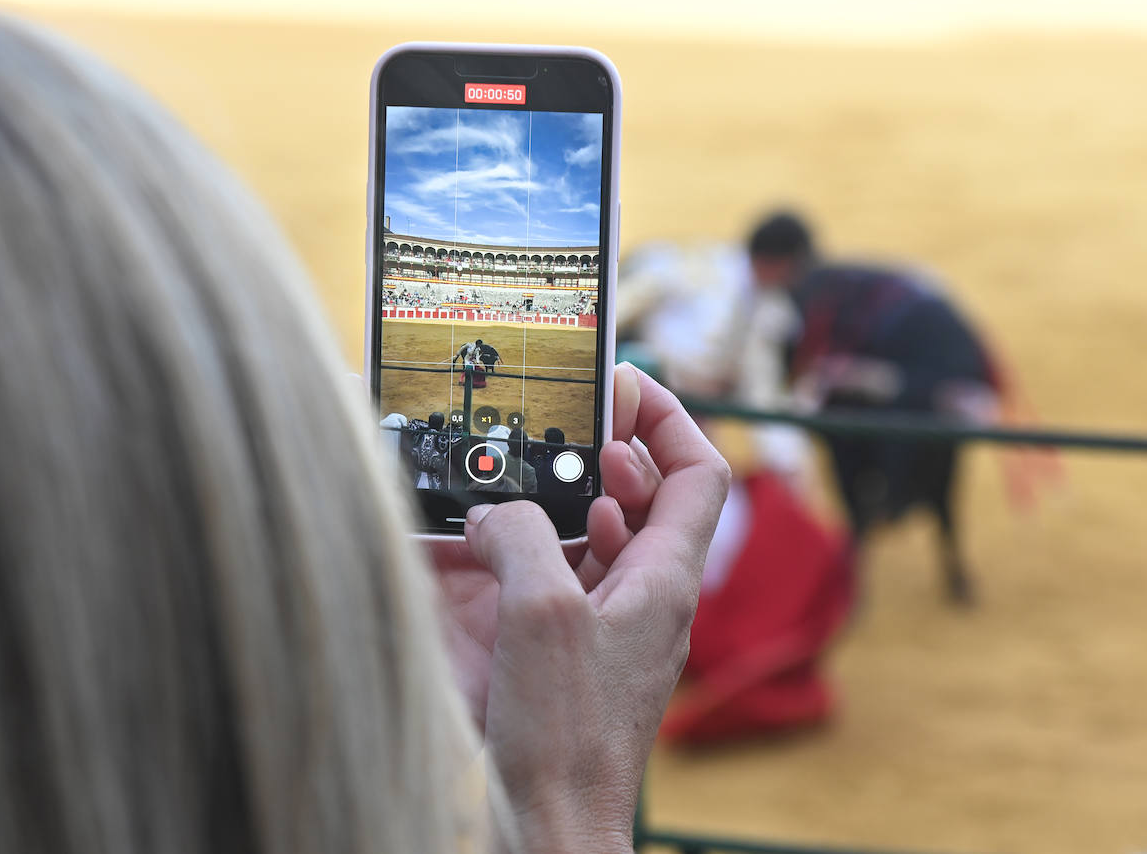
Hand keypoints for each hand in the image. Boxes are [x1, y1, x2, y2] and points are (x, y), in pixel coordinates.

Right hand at [429, 363, 730, 851]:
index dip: (669, 418)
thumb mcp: (540, 613)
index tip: (623, 386)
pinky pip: (568, 579)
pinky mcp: (574, 653)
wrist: (552, 824)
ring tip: (530, 474)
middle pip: (652, 497)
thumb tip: (496, 511)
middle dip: (611, 450)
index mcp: (663, 580)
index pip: (699, 474)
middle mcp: (647, 598)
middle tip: (565, 423)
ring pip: (607, 536)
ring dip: (573, 497)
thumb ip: (520, 537)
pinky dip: (542, 547)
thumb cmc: (565, 737)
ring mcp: (612, 626)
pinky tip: (500, 544)